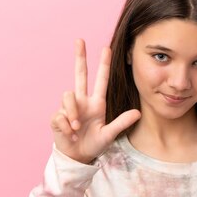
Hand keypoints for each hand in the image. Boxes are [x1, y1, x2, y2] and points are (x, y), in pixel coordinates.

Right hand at [50, 39, 140, 162]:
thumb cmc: (94, 144)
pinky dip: (66, 126)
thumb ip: (121, 123)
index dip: (103, 65)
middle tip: (80, 40)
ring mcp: (69, 108)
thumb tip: (138, 113)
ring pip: (68, 96)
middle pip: (80, 74)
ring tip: (77, 129)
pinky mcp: (58, 117)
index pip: (100, 80)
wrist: (77, 156)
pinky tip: (71, 134)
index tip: (106, 48)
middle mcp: (82, 102)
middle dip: (80, 57)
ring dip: (72, 113)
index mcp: (96, 104)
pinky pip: (60, 115)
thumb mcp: (109, 134)